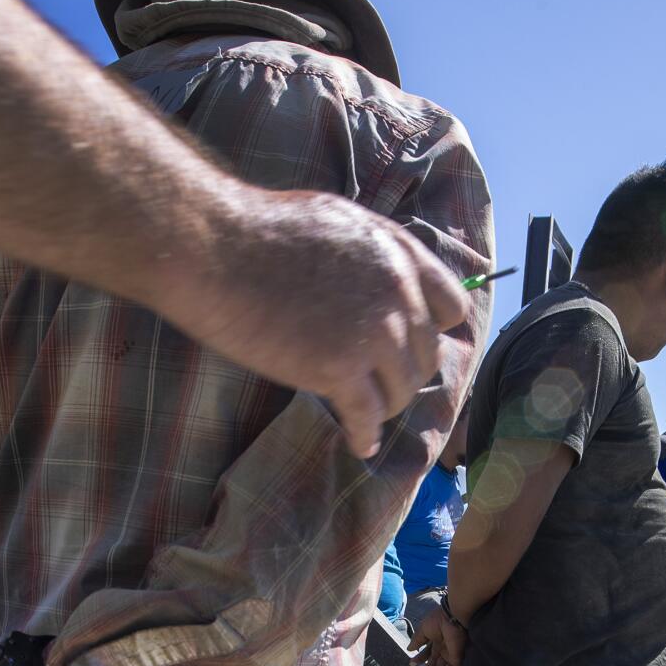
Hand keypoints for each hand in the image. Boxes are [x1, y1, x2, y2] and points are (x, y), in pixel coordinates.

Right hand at [177, 189, 471, 460]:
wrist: (214, 247)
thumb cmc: (258, 231)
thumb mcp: (337, 222)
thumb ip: (371, 256)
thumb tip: (381, 287)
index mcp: (399, 253)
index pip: (451, 307)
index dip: (431, 330)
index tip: (411, 346)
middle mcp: (397, 293)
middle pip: (426, 355)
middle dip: (402, 373)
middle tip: (378, 385)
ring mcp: (371, 333)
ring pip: (401, 391)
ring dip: (383, 405)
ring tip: (362, 411)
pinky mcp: (339, 369)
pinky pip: (368, 417)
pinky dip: (365, 436)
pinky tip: (359, 443)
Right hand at [408, 604, 466, 665]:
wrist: (451, 617)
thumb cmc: (437, 620)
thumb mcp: (423, 630)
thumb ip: (417, 641)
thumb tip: (409, 649)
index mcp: (436, 643)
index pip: (428, 656)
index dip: (419, 661)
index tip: (411, 664)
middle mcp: (444, 651)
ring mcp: (451, 656)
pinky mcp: (457, 660)